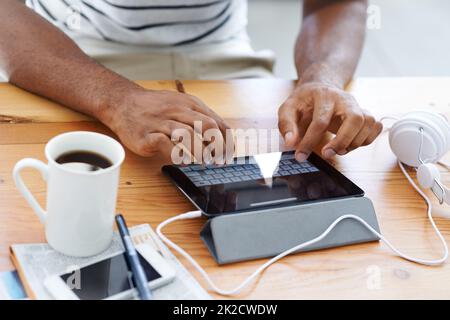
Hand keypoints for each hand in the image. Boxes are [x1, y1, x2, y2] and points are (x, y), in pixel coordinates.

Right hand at [98, 87, 228, 158]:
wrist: (122, 102)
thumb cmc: (155, 107)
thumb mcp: (181, 104)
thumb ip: (201, 116)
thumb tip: (224, 135)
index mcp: (190, 104)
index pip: (217, 122)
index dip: (226, 141)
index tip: (229, 155)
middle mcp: (177, 111)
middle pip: (206, 126)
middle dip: (217, 146)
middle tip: (218, 161)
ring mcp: (161, 123)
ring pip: (187, 135)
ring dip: (199, 151)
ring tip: (204, 162)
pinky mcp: (146, 136)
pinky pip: (165, 145)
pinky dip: (177, 155)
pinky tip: (182, 161)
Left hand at [278, 82, 382, 160]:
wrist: (319, 88)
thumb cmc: (304, 101)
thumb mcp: (288, 108)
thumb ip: (286, 125)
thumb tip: (291, 143)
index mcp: (324, 95)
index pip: (320, 121)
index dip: (310, 141)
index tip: (300, 156)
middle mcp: (345, 99)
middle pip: (355, 119)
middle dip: (342, 141)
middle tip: (327, 154)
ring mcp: (357, 105)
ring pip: (368, 123)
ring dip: (355, 142)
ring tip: (338, 150)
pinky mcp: (364, 113)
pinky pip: (375, 127)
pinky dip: (366, 139)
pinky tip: (350, 144)